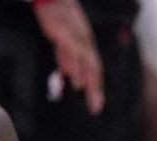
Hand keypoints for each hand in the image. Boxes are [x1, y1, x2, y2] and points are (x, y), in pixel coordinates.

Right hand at [33, 0, 104, 114]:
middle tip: (95, 106)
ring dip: (84, 74)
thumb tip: (66, 74)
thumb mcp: (64, 39)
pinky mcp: (61, 28)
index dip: (97, 89)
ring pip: (83, 57)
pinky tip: (69, 72)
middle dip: (95, 88)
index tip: (96, 107)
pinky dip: (70, 60)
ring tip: (83, 89)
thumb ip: (65, 56)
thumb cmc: (59, 16)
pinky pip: (68, 46)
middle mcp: (85, 40)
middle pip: (93, 67)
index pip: (95, 70)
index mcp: (86, 44)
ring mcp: (75, 34)